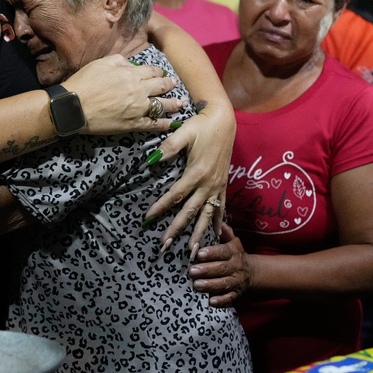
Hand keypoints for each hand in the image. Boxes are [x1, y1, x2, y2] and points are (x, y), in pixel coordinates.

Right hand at [61, 55, 182, 134]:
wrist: (74, 107)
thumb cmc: (85, 82)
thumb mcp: (102, 63)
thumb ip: (121, 61)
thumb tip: (132, 65)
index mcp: (132, 74)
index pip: (152, 71)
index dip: (159, 71)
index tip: (162, 72)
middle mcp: (139, 91)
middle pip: (161, 87)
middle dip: (170, 84)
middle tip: (175, 84)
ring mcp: (138, 109)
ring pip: (162, 106)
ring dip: (174, 104)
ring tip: (181, 103)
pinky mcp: (133, 125)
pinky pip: (153, 124)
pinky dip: (163, 124)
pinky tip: (170, 124)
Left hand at [144, 98, 235, 254]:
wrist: (224, 121)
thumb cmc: (201, 126)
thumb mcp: (183, 133)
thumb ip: (168, 147)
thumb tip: (151, 160)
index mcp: (197, 172)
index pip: (175, 195)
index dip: (161, 207)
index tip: (148, 218)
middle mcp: (208, 183)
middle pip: (190, 211)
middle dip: (177, 229)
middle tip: (164, 245)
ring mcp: (217, 186)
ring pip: (207, 215)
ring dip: (198, 233)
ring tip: (192, 251)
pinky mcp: (223, 185)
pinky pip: (220, 208)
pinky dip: (217, 222)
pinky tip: (216, 235)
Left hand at [189, 223, 254, 307]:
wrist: (251, 272)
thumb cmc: (234, 254)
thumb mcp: (232, 241)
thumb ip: (225, 232)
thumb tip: (217, 220)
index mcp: (233, 252)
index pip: (222, 252)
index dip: (212, 253)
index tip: (199, 254)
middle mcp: (236, 267)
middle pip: (221, 269)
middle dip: (206, 270)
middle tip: (192, 271)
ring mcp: (236, 281)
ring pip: (224, 284)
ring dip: (210, 285)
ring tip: (196, 285)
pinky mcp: (236, 294)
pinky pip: (229, 299)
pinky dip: (221, 301)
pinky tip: (210, 301)